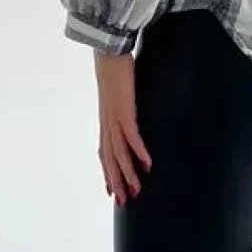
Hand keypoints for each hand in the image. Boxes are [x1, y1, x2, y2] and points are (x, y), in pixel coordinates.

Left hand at [95, 51, 151, 206]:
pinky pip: (131, 136)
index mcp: (106, 119)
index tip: (111, 190)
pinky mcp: (123, 110)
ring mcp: (114, 117)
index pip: (104, 152)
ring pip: (119, 153)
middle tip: (123, 201)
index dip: (107, 172)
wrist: (107, 49)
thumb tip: (131, 104)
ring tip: (136, 191)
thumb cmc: (113, 65)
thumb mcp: (118, 89)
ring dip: (128, 174)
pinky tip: (148, 164)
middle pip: (110, 158)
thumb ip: (123, 101)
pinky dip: (139, 151)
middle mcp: (108, 122)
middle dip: (116, 181)